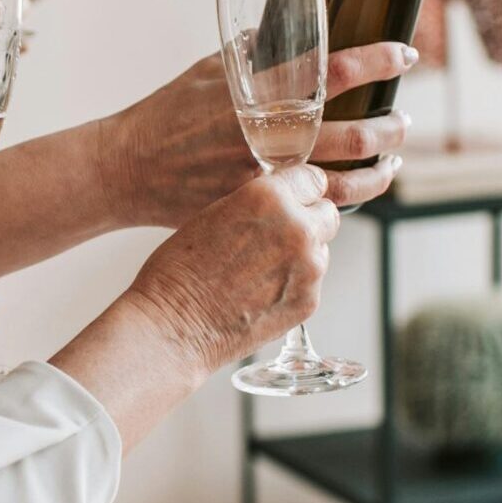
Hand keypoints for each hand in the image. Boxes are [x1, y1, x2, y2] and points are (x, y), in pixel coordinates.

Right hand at [95, 41, 416, 226]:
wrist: (129, 168)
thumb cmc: (165, 113)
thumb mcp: (206, 70)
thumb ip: (247, 54)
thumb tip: (279, 33)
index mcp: (259, 94)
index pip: (334, 72)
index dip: (377, 60)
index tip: (404, 54)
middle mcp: (269, 137)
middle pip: (355, 135)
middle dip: (391, 127)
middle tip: (403, 119)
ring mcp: (267, 177)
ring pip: (345, 182)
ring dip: (379, 169)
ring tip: (392, 159)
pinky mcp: (260, 207)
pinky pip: (314, 207)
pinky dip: (342, 199)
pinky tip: (354, 189)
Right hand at [123, 163, 341, 385]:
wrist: (174, 324)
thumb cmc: (180, 268)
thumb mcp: (215, 212)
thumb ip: (258, 204)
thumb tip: (282, 205)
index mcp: (269, 196)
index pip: (313, 178)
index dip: (300, 190)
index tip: (294, 199)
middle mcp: (297, 227)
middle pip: (327, 214)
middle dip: (308, 221)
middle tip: (277, 236)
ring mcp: (308, 268)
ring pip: (321, 250)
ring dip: (301, 254)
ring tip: (259, 270)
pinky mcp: (310, 301)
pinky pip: (312, 282)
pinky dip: (294, 284)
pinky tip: (260, 291)